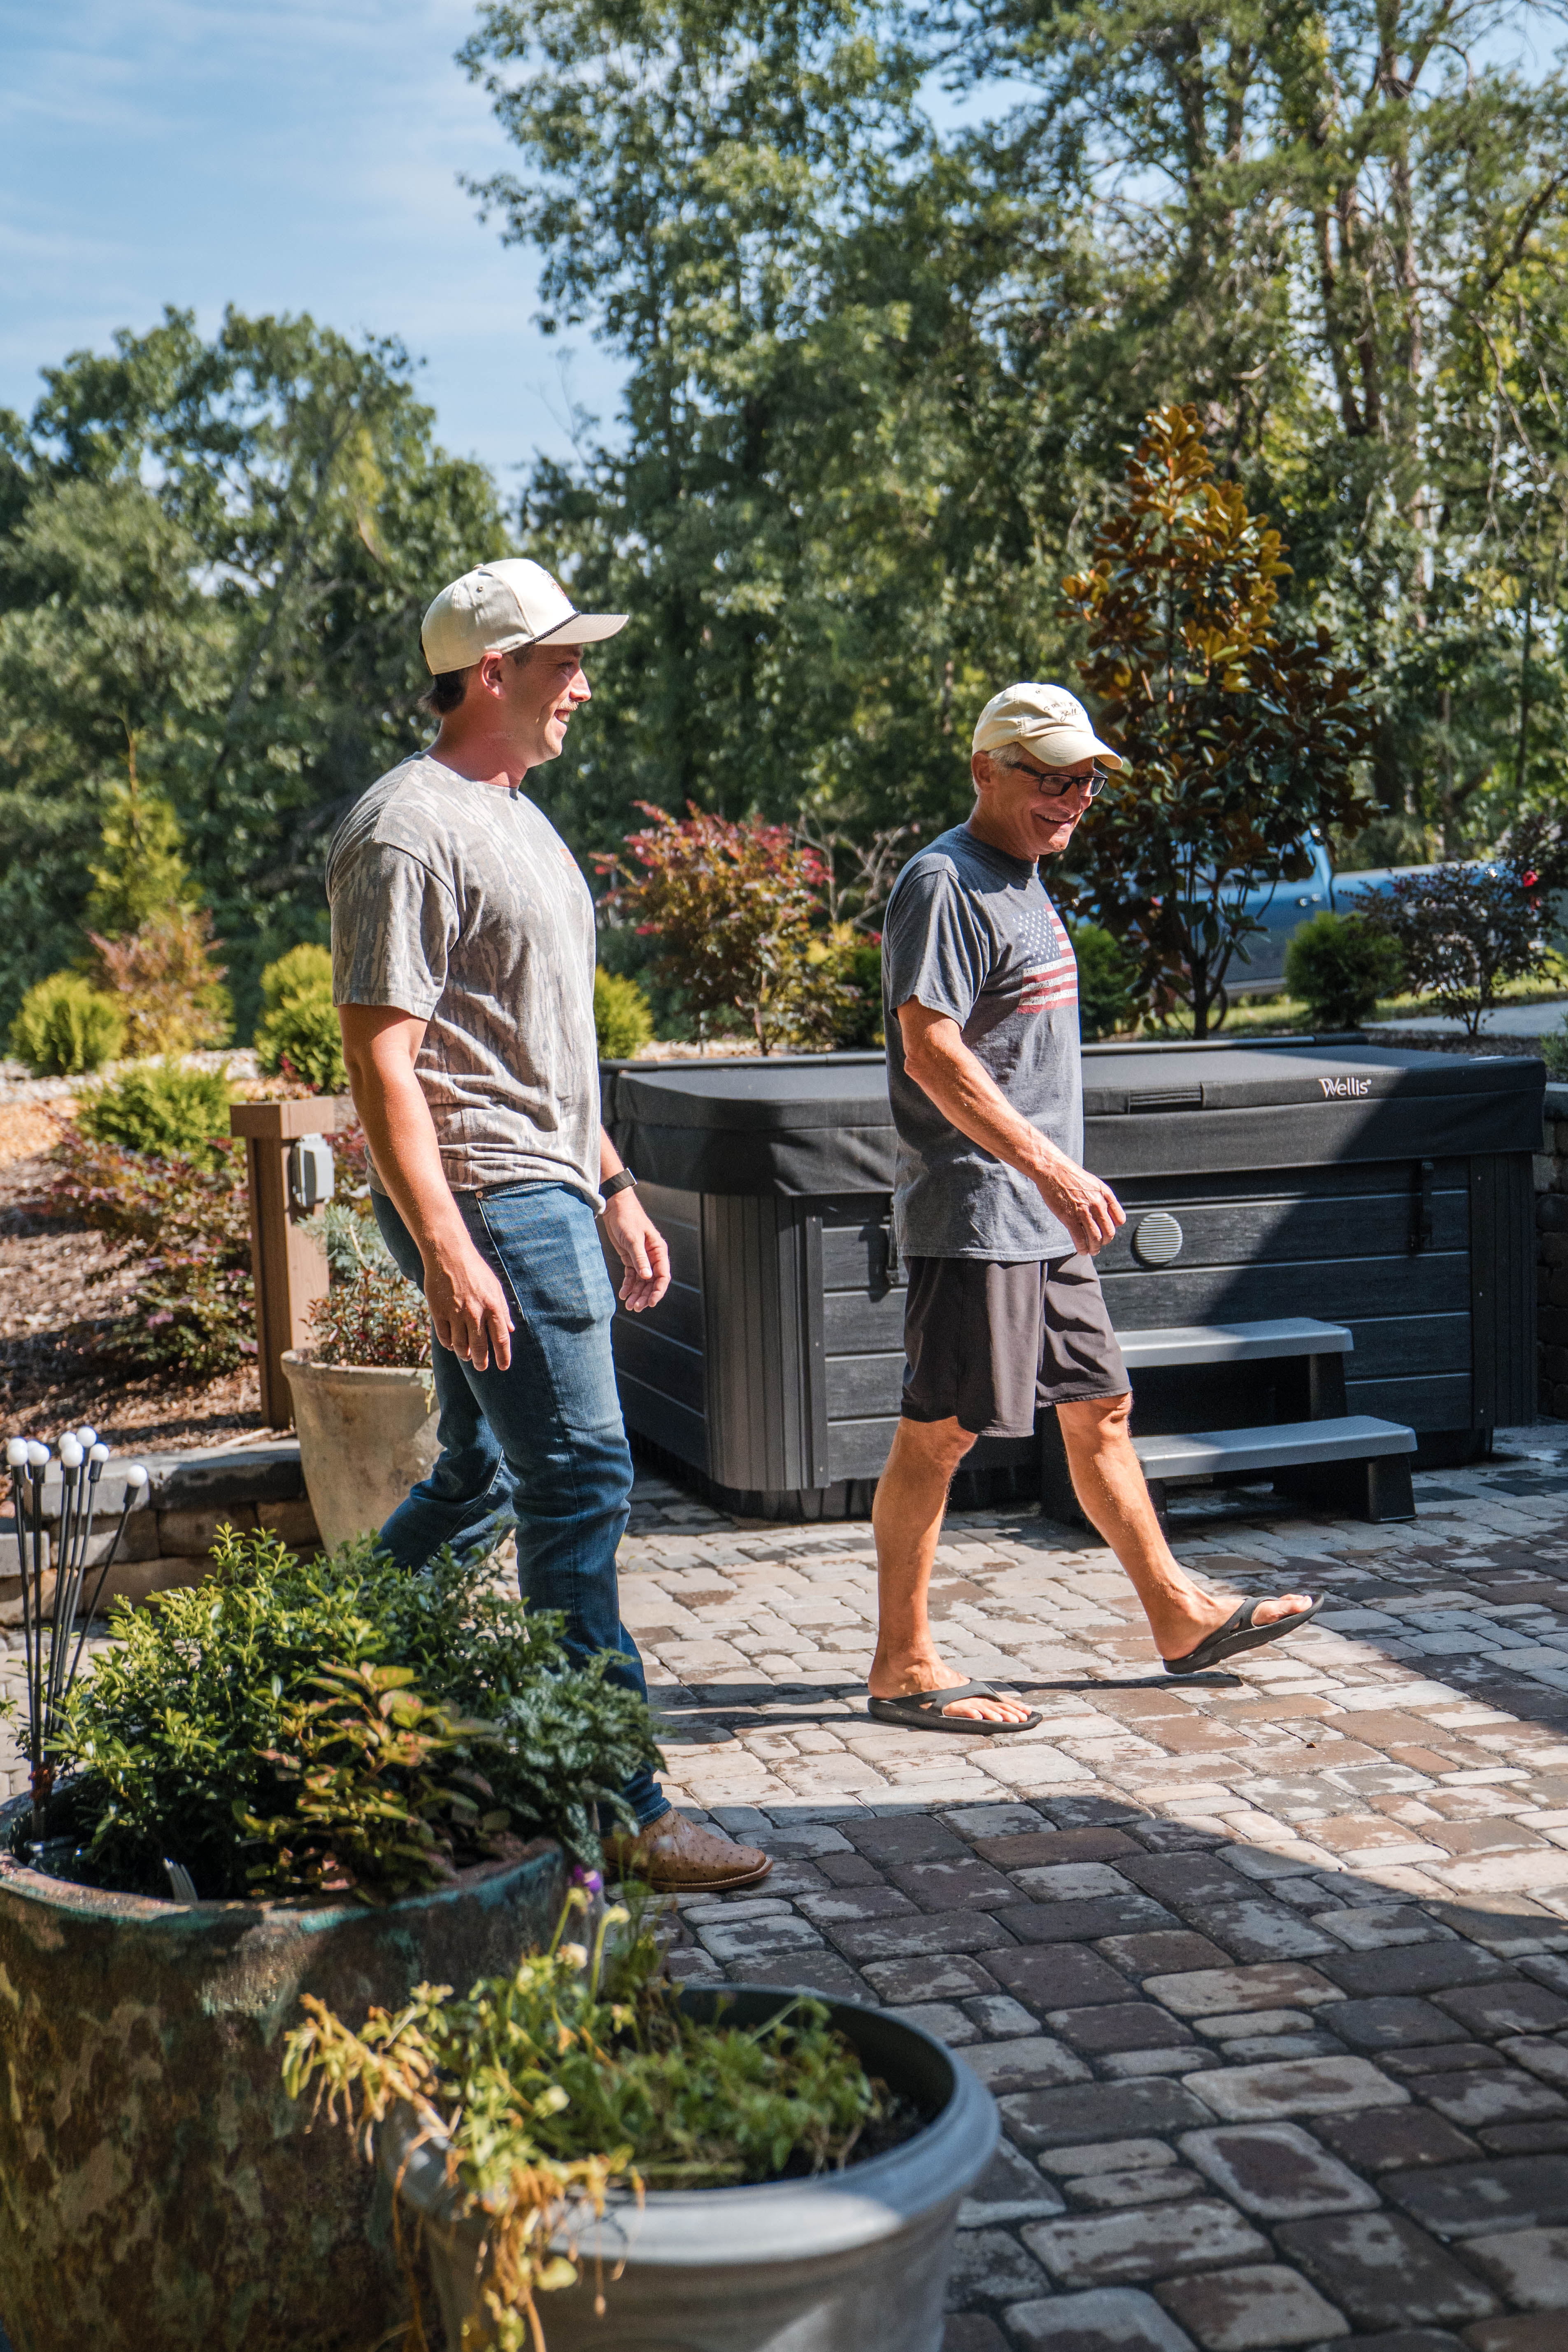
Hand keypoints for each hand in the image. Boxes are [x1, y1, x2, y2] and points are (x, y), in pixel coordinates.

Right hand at [423, 1233, 513, 1370]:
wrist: (449, 1254)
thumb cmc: (475, 1270)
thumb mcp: (495, 1287)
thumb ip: (503, 1309)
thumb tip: (510, 1330)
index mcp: (492, 1306)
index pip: (501, 1338)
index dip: (503, 1356)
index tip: (503, 1366)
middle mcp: (475, 1313)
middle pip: (480, 1347)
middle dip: (481, 1361)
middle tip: (481, 1367)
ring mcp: (455, 1313)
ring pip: (460, 1345)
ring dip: (464, 1354)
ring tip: (467, 1357)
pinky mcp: (438, 1312)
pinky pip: (444, 1337)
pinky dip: (449, 1344)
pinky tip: (452, 1345)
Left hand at [602, 1191, 670, 1310]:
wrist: (615, 1207)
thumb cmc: (627, 1219)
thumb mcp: (633, 1239)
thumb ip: (640, 1259)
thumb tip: (648, 1277)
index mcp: (659, 1251)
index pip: (663, 1276)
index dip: (659, 1291)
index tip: (651, 1303)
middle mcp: (652, 1257)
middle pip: (652, 1282)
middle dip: (645, 1296)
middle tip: (636, 1308)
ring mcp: (642, 1258)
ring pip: (642, 1281)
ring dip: (636, 1293)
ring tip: (629, 1305)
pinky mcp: (631, 1258)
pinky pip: (632, 1276)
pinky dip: (628, 1285)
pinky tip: (623, 1294)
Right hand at [1033, 1157, 1124, 1256]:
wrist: (1053, 1170)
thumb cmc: (1071, 1176)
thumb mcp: (1094, 1184)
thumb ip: (1101, 1198)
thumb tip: (1104, 1214)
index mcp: (1105, 1195)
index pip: (1119, 1220)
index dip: (1113, 1228)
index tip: (1106, 1231)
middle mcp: (1097, 1204)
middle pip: (1109, 1232)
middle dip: (1105, 1242)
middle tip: (1099, 1244)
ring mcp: (1083, 1212)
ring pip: (1095, 1238)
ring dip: (1094, 1248)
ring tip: (1091, 1251)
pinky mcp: (1069, 1218)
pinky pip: (1079, 1239)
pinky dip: (1082, 1248)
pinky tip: (1081, 1250)